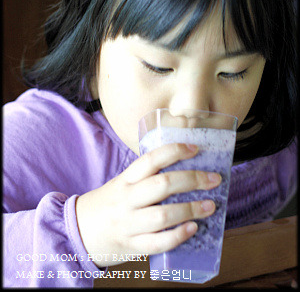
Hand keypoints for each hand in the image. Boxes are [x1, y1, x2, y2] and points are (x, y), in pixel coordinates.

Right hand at [75, 143, 220, 266]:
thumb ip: (145, 179)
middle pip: (162, 185)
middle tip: (214, 179)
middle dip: (192, 180)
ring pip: (163, 214)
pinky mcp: (131, 245)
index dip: (174, 151)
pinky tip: (192, 229)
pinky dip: (178, 235)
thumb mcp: (121, 185)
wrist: (77, 231)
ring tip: (211, 206)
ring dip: (191, 209)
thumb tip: (184, 170)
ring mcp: (128, 223)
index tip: (195, 149)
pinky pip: (158, 242)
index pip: (150, 159)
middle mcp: (126, 199)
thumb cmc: (107, 204)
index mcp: (125, 180)